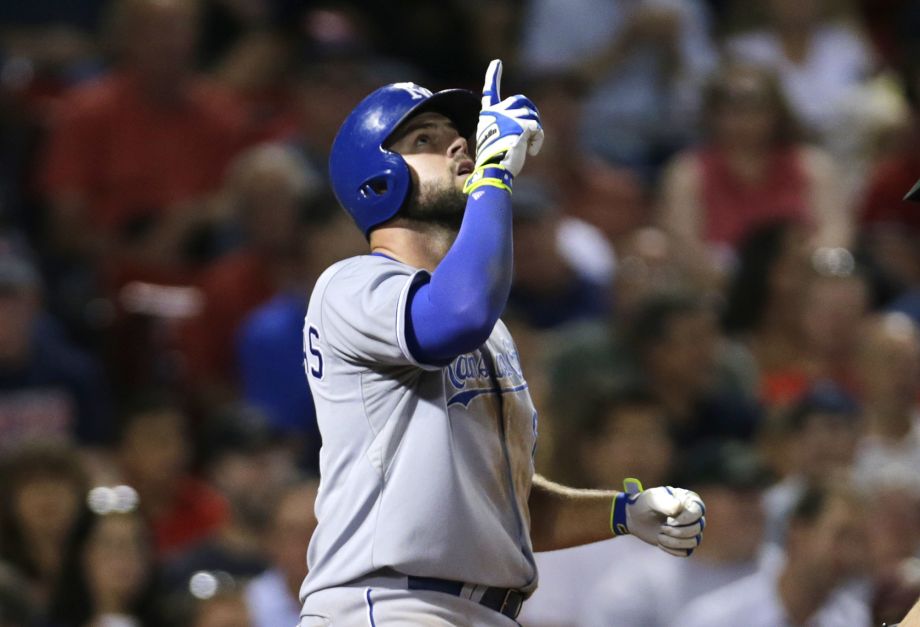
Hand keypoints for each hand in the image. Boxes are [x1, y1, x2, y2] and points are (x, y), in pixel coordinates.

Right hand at [473, 59, 543, 176]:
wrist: (494, 169)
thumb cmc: (496, 160)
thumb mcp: (496, 140)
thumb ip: (505, 127)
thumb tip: (524, 128)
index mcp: (488, 115)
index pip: (490, 92)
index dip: (493, 76)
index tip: (497, 63)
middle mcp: (497, 112)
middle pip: (520, 100)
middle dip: (530, 112)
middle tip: (532, 130)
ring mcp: (509, 117)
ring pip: (532, 114)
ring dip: (534, 131)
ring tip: (526, 146)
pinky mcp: (521, 124)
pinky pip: (537, 128)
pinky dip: (537, 141)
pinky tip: (531, 151)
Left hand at [612, 479, 704, 556]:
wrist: (635, 517)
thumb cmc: (645, 503)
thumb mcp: (652, 499)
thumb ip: (665, 502)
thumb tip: (679, 507)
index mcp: (689, 500)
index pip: (698, 512)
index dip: (685, 519)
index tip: (668, 520)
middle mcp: (694, 515)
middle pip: (697, 528)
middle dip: (678, 531)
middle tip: (662, 527)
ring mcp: (690, 530)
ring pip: (694, 542)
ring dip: (674, 541)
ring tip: (660, 535)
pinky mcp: (684, 543)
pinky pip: (686, 552)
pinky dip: (672, 549)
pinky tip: (660, 542)